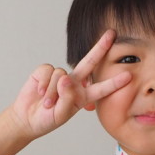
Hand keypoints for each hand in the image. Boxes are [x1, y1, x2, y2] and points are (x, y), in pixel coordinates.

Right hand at [8, 29, 130, 138]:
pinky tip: (40, 93)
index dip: (114, 83)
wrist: (26, 119)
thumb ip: (66, 98)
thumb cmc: (46, 120)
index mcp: (82, 96)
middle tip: (112, 34)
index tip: (128, 77)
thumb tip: (64, 78)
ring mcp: (59, 76)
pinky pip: (48, 72)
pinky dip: (44, 84)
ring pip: (61, 74)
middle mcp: (73, 83)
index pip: (100, 88)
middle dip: (100, 47)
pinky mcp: (45, 72)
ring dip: (53, 92)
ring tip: (47, 104)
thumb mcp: (60, 115)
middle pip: (90, 62)